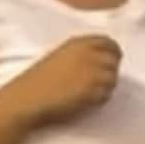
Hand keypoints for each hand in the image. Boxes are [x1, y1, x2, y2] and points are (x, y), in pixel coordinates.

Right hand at [8, 35, 122, 126]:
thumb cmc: (40, 79)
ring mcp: (93, 72)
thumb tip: (103, 59)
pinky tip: (83, 100)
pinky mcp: (94, 91)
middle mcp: (88, 54)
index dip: (113, 52)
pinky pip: (106, 95)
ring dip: (105, 86)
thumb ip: (82, 54)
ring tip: (86, 92)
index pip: (109, 43)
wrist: (29, 97)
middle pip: (115, 61)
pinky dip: (99, 99)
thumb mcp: (61, 55)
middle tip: (98, 81)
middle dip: (110, 70)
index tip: (112, 60)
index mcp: (78, 43)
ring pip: (113, 79)